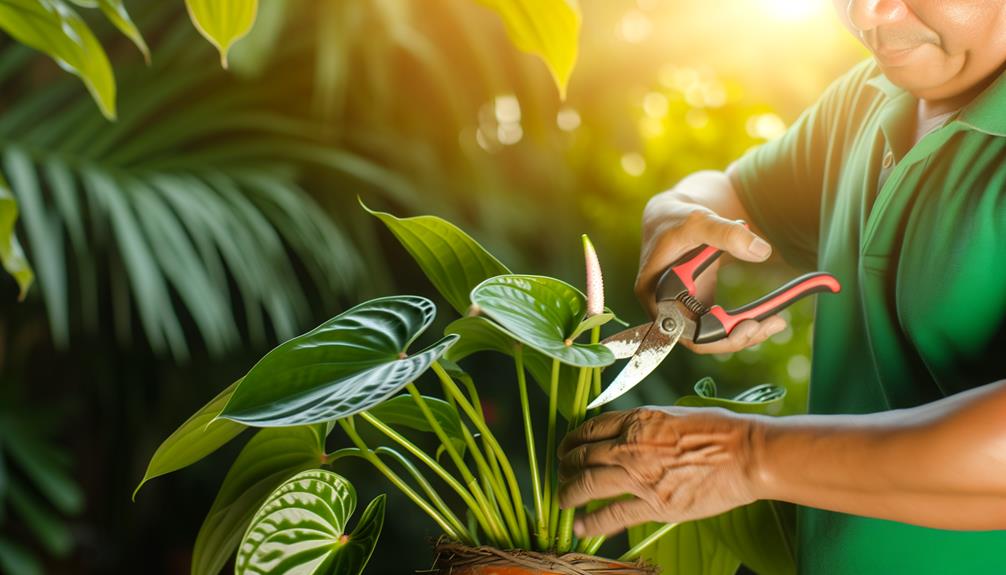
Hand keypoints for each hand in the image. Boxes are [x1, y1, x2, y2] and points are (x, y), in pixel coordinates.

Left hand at [557, 406, 760, 536]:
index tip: (567, 447)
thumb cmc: (720, 431)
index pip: (590, 428)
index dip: (573, 440)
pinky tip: (581, 527)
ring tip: (562, 500)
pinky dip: (592, 522)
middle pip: (582, 456)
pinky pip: (612, 515)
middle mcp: (630, 446)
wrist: (745, 455)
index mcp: (636, 420)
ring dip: (569, 493)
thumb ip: (647, 425)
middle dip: (566, 466)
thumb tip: (631, 433)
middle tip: (562, 473)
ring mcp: (639, 477)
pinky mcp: (654, 505)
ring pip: (587, 484)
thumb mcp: (674, 415)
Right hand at [636, 190, 785, 353]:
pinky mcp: (695, 305)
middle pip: (700, 340)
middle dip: (736, 338)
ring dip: (741, 334)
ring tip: (775, 322)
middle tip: (772, 324)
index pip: (684, 331)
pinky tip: (765, 317)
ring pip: (710, 336)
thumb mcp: (700, 222)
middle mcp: (663, 308)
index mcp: (654, 293)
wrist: (671, 216)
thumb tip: (762, 252)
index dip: (716, 337)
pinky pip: (717, 325)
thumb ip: (727, 234)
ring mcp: (680, 309)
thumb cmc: (677, 219)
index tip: (749, 326)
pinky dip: (740, 324)